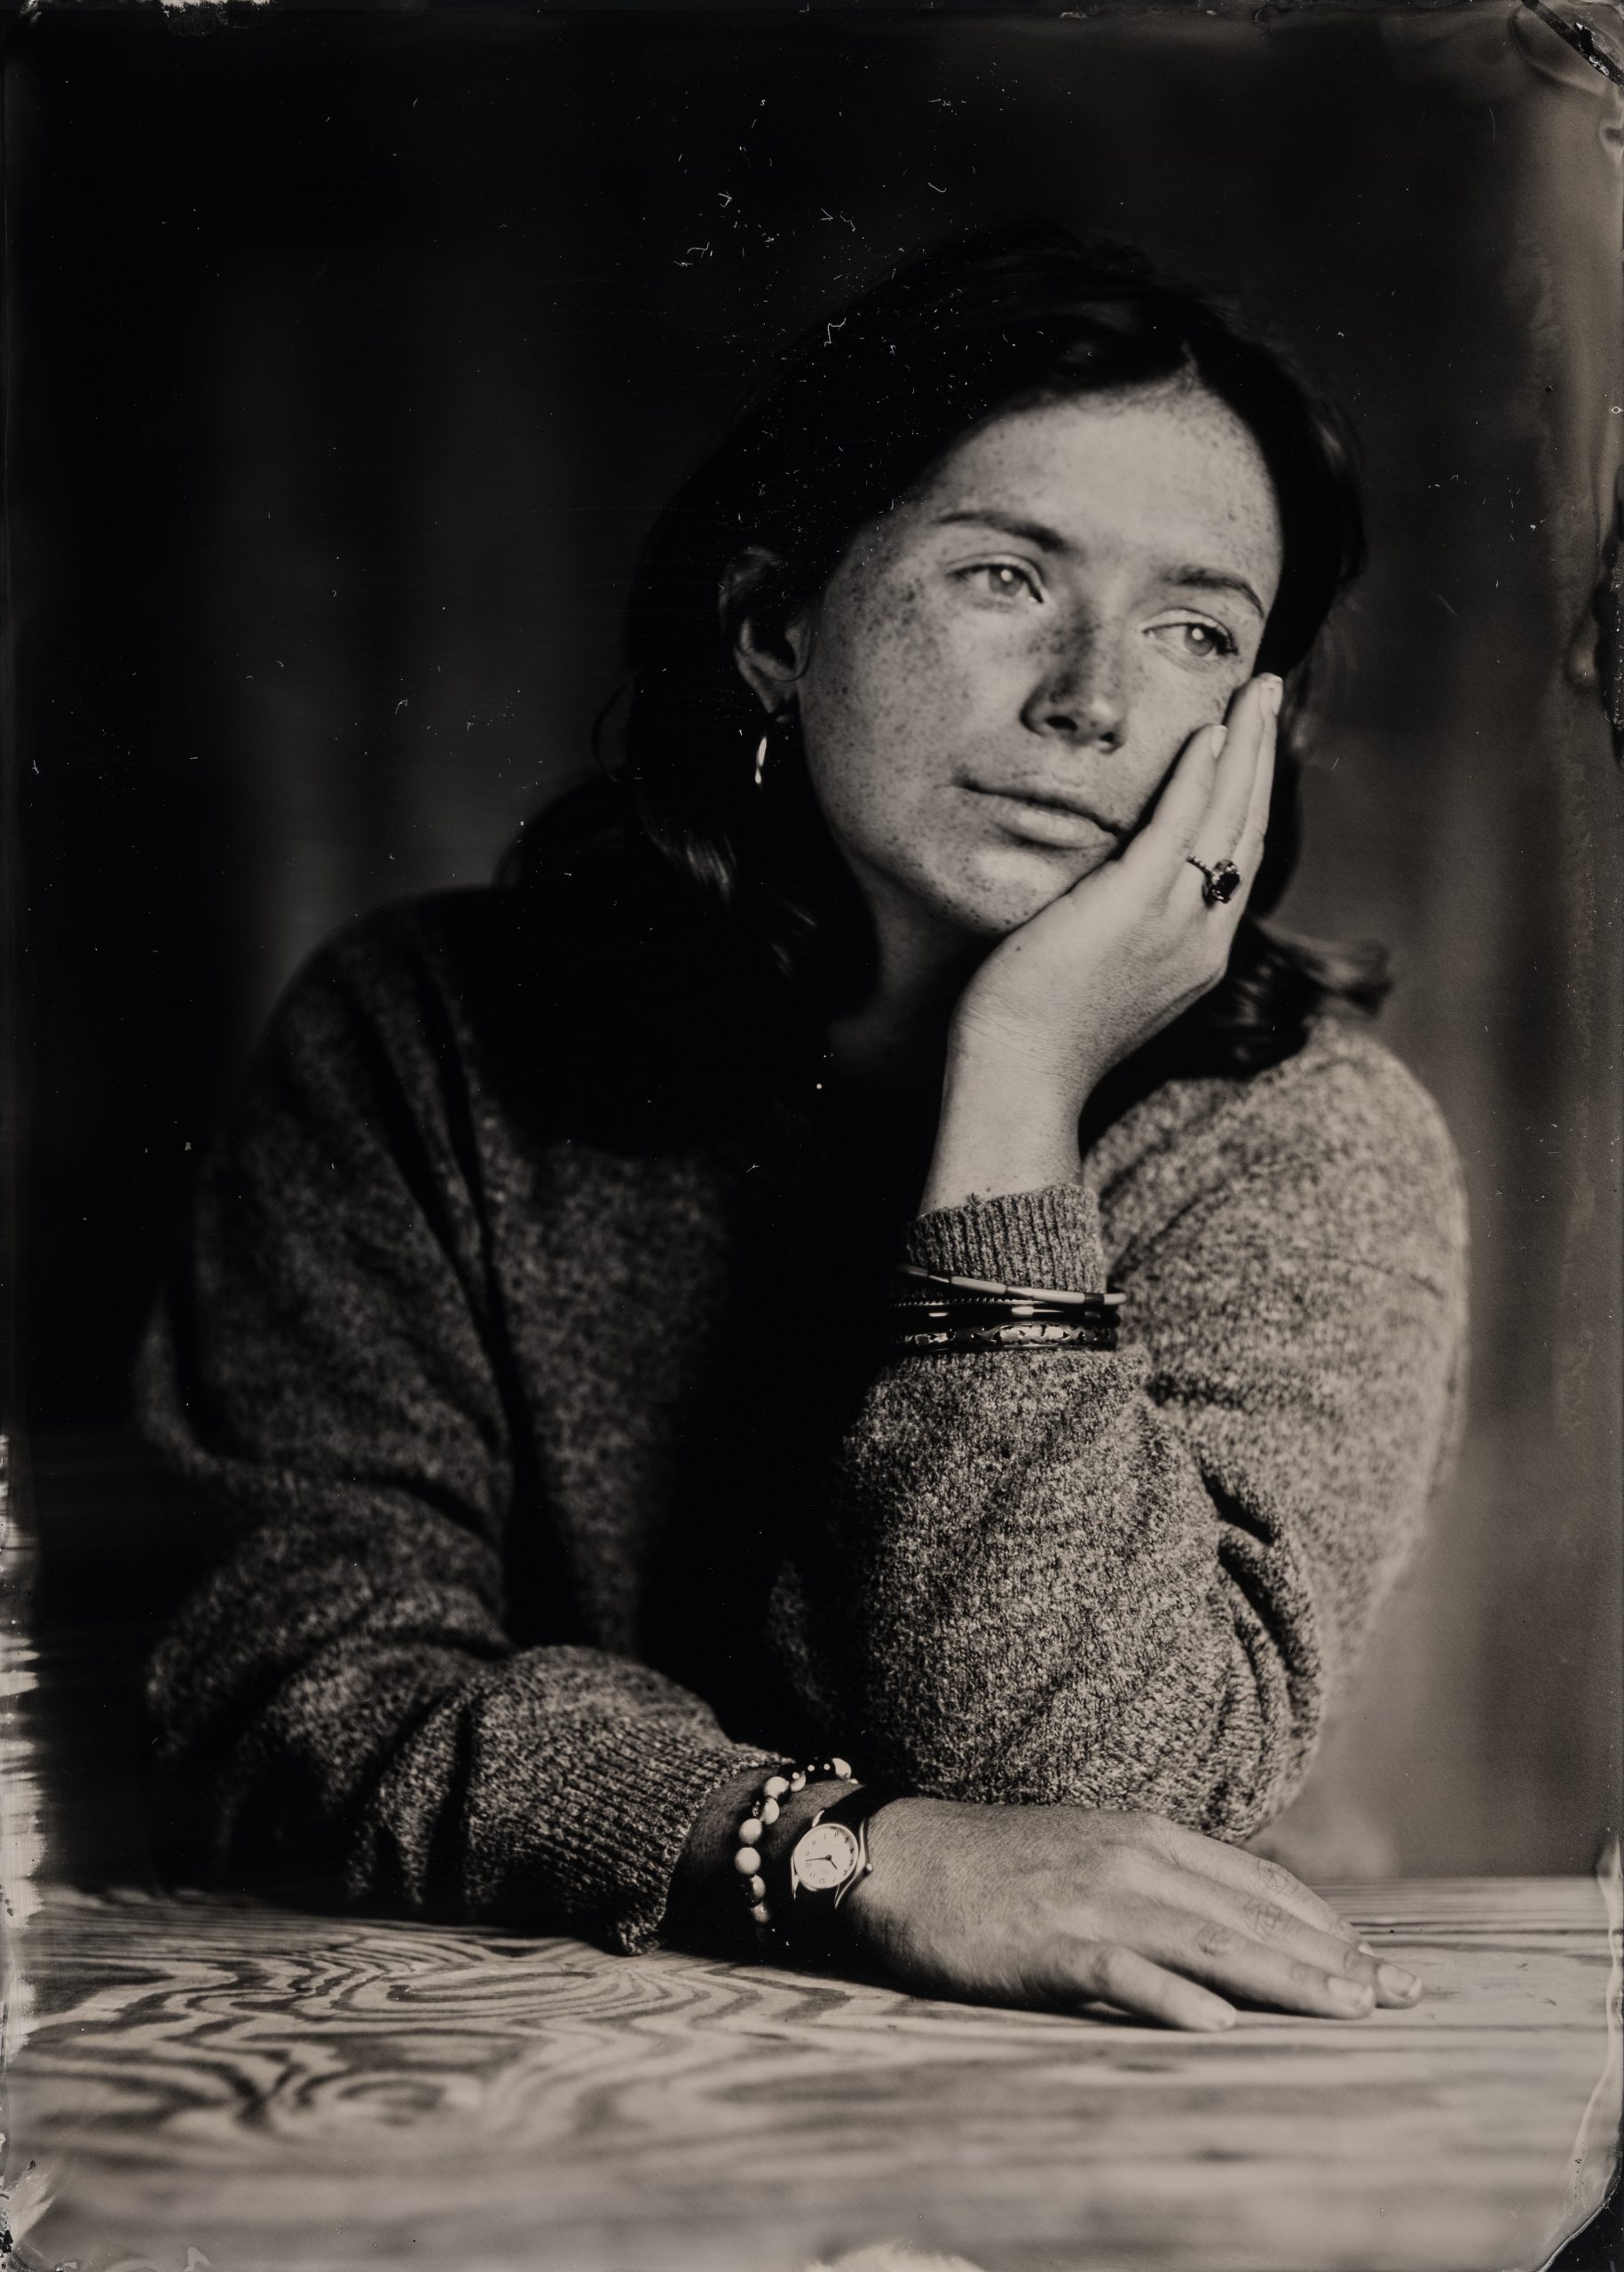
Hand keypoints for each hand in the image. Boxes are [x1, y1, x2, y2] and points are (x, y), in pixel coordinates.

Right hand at [840, 1797, 1422, 2030]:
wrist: (895, 1855)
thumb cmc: (991, 1866)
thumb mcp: (1088, 1853)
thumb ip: (1156, 1881)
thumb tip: (1227, 1927)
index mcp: (1145, 1835)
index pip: (1258, 1883)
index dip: (1324, 1924)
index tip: (1379, 1966)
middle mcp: (1132, 1859)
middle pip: (1251, 1914)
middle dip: (1333, 1958)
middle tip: (1400, 1999)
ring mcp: (1093, 1898)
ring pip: (1210, 1943)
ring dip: (1286, 1979)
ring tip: (1347, 2012)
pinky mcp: (1050, 1941)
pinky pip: (1124, 1971)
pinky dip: (1175, 1999)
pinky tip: (1219, 2027)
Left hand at [920, 674, 1278, 1213]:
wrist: (1017, 1080)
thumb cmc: (1035, 1035)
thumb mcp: (1098, 976)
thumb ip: (1118, 929)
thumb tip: (1100, 890)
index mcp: (1198, 954)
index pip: (1237, 857)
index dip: (1248, 795)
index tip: (1249, 745)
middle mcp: (1203, 936)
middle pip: (1249, 827)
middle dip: (1263, 754)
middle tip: (1269, 693)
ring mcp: (1175, 922)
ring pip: (1228, 816)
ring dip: (1247, 745)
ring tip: (1258, 691)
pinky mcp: (1133, 906)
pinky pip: (1178, 825)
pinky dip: (1200, 774)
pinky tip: (1209, 730)